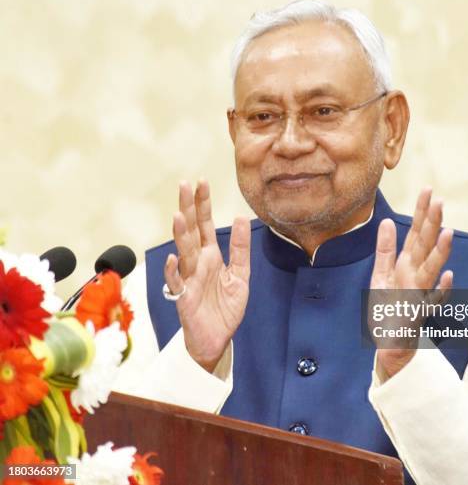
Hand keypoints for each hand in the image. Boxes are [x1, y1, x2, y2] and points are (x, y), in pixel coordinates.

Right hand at [164, 180, 250, 372]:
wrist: (217, 338)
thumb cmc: (224, 308)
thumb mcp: (240, 275)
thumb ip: (241, 249)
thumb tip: (242, 217)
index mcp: (211, 256)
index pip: (206, 224)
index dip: (203, 204)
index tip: (201, 181)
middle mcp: (198, 263)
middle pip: (192, 231)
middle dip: (188, 208)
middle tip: (184, 184)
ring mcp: (189, 279)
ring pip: (183, 253)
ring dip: (180, 235)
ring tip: (179, 215)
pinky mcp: (185, 298)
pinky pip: (177, 283)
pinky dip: (173, 272)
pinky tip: (173, 259)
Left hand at [370, 188, 453, 378]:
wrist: (390, 345)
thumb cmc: (387, 310)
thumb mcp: (381, 274)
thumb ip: (385, 249)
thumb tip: (388, 221)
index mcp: (406, 264)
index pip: (416, 233)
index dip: (421, 212)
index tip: (428, 189)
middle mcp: (415, 275)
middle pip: (424, 246)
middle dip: (431, 224)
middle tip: (439, 200)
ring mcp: (419, 294)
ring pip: (431, 270)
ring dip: (439, 252)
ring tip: (446, 232)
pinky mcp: (418, 314)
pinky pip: (432, 302)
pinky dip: (441, 290)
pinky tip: (448, 277)